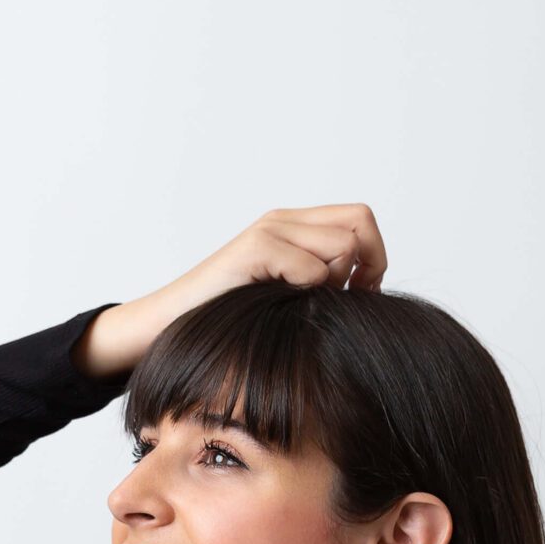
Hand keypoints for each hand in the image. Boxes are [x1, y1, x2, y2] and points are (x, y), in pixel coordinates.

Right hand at [74, 204, 389, 379]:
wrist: (170, 325)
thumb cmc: (226, 322)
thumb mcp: (283, 301)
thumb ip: (319, 287)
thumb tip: (367, 295)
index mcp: (294, 227)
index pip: (361, 218)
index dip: (374, 255)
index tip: (362, 294)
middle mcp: (285, 220)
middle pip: (361, 223)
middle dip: (369, 266)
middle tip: (350, 301)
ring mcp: (269, 230)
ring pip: (342, 245)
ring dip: (336, 284)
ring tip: (311, 308)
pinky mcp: (254, 249)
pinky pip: (311, 267)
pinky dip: (310, 291)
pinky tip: (288, 309)